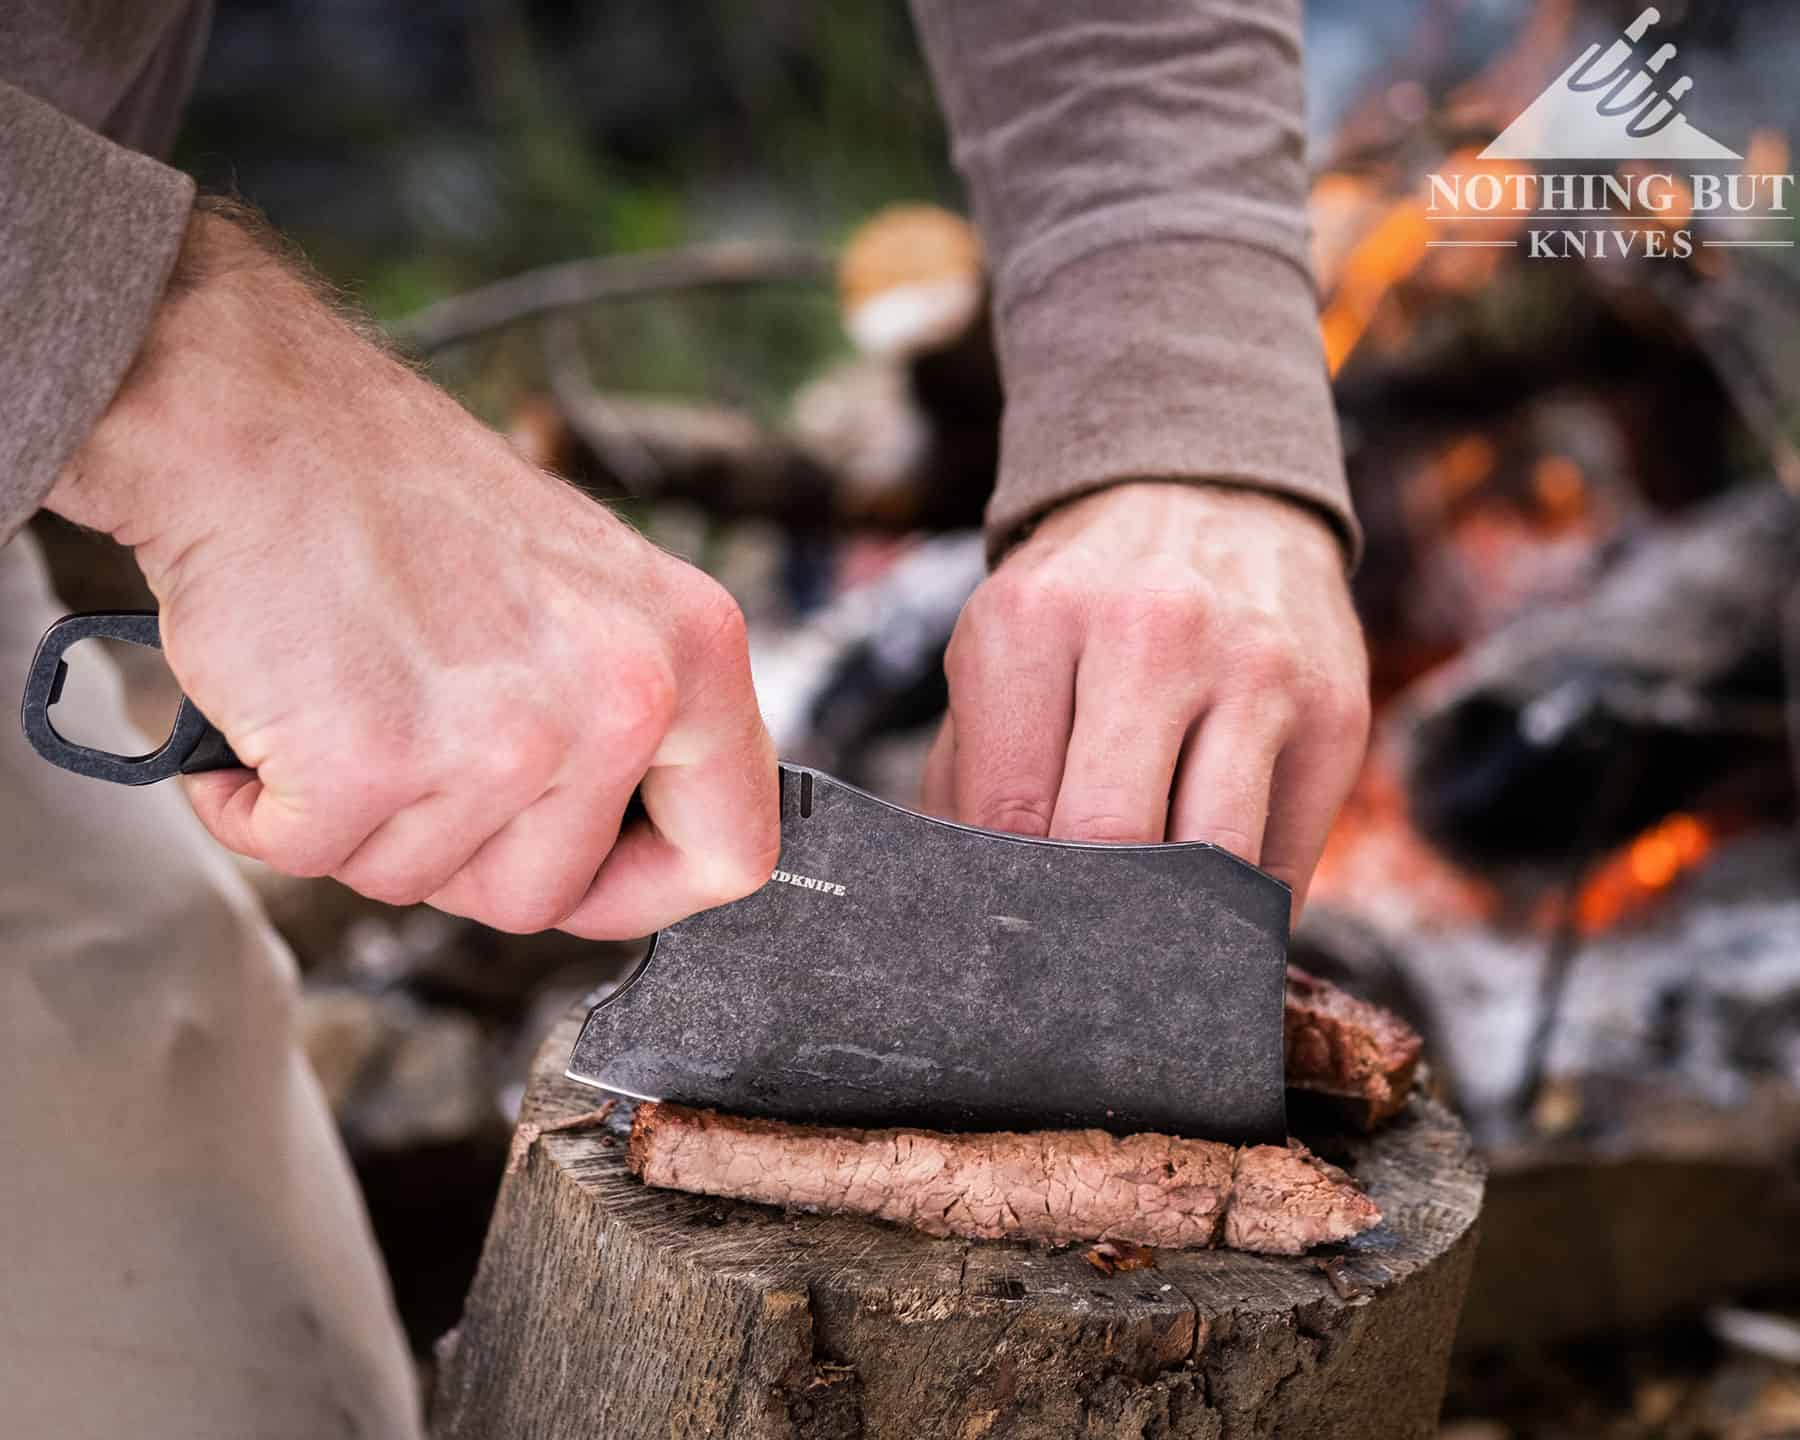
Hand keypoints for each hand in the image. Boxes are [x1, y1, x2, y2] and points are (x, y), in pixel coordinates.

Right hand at [48, 210, 778, 937]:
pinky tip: (270, 716)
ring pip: (421, 883)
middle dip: (457, 853)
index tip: (585, 880)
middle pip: (544, 896)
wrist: (255, 417)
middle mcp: (624, 696)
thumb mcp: (587, 592)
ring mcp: (504, 736)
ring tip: (345, 695)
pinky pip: (309, 856)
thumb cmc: (401, 497)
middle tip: (407, 745)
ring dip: (359, 822)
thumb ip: (628, 714)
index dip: (643, 890)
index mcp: (696, 650)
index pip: (730, 850)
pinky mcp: (373, 761)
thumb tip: (633, 836)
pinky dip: (260, 808)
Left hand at [922, 482, 1368, 914]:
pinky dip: (1239, 913)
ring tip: (1142, 934)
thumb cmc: (1082, 610)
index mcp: (1035, 619)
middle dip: (1085, 913)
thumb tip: (984, 914)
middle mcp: (1150, 632)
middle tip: (1073, 944)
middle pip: (1109, 836)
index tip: (1011, 927)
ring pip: (1214, 862)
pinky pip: (1283, 868)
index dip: (1006, 894)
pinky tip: (1207, 905)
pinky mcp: (1336, 713)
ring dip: (1173, 921)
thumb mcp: (1001, 653)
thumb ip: (972, 776)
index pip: (1008, 811)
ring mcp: (1256, 670)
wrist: (1209, 498)